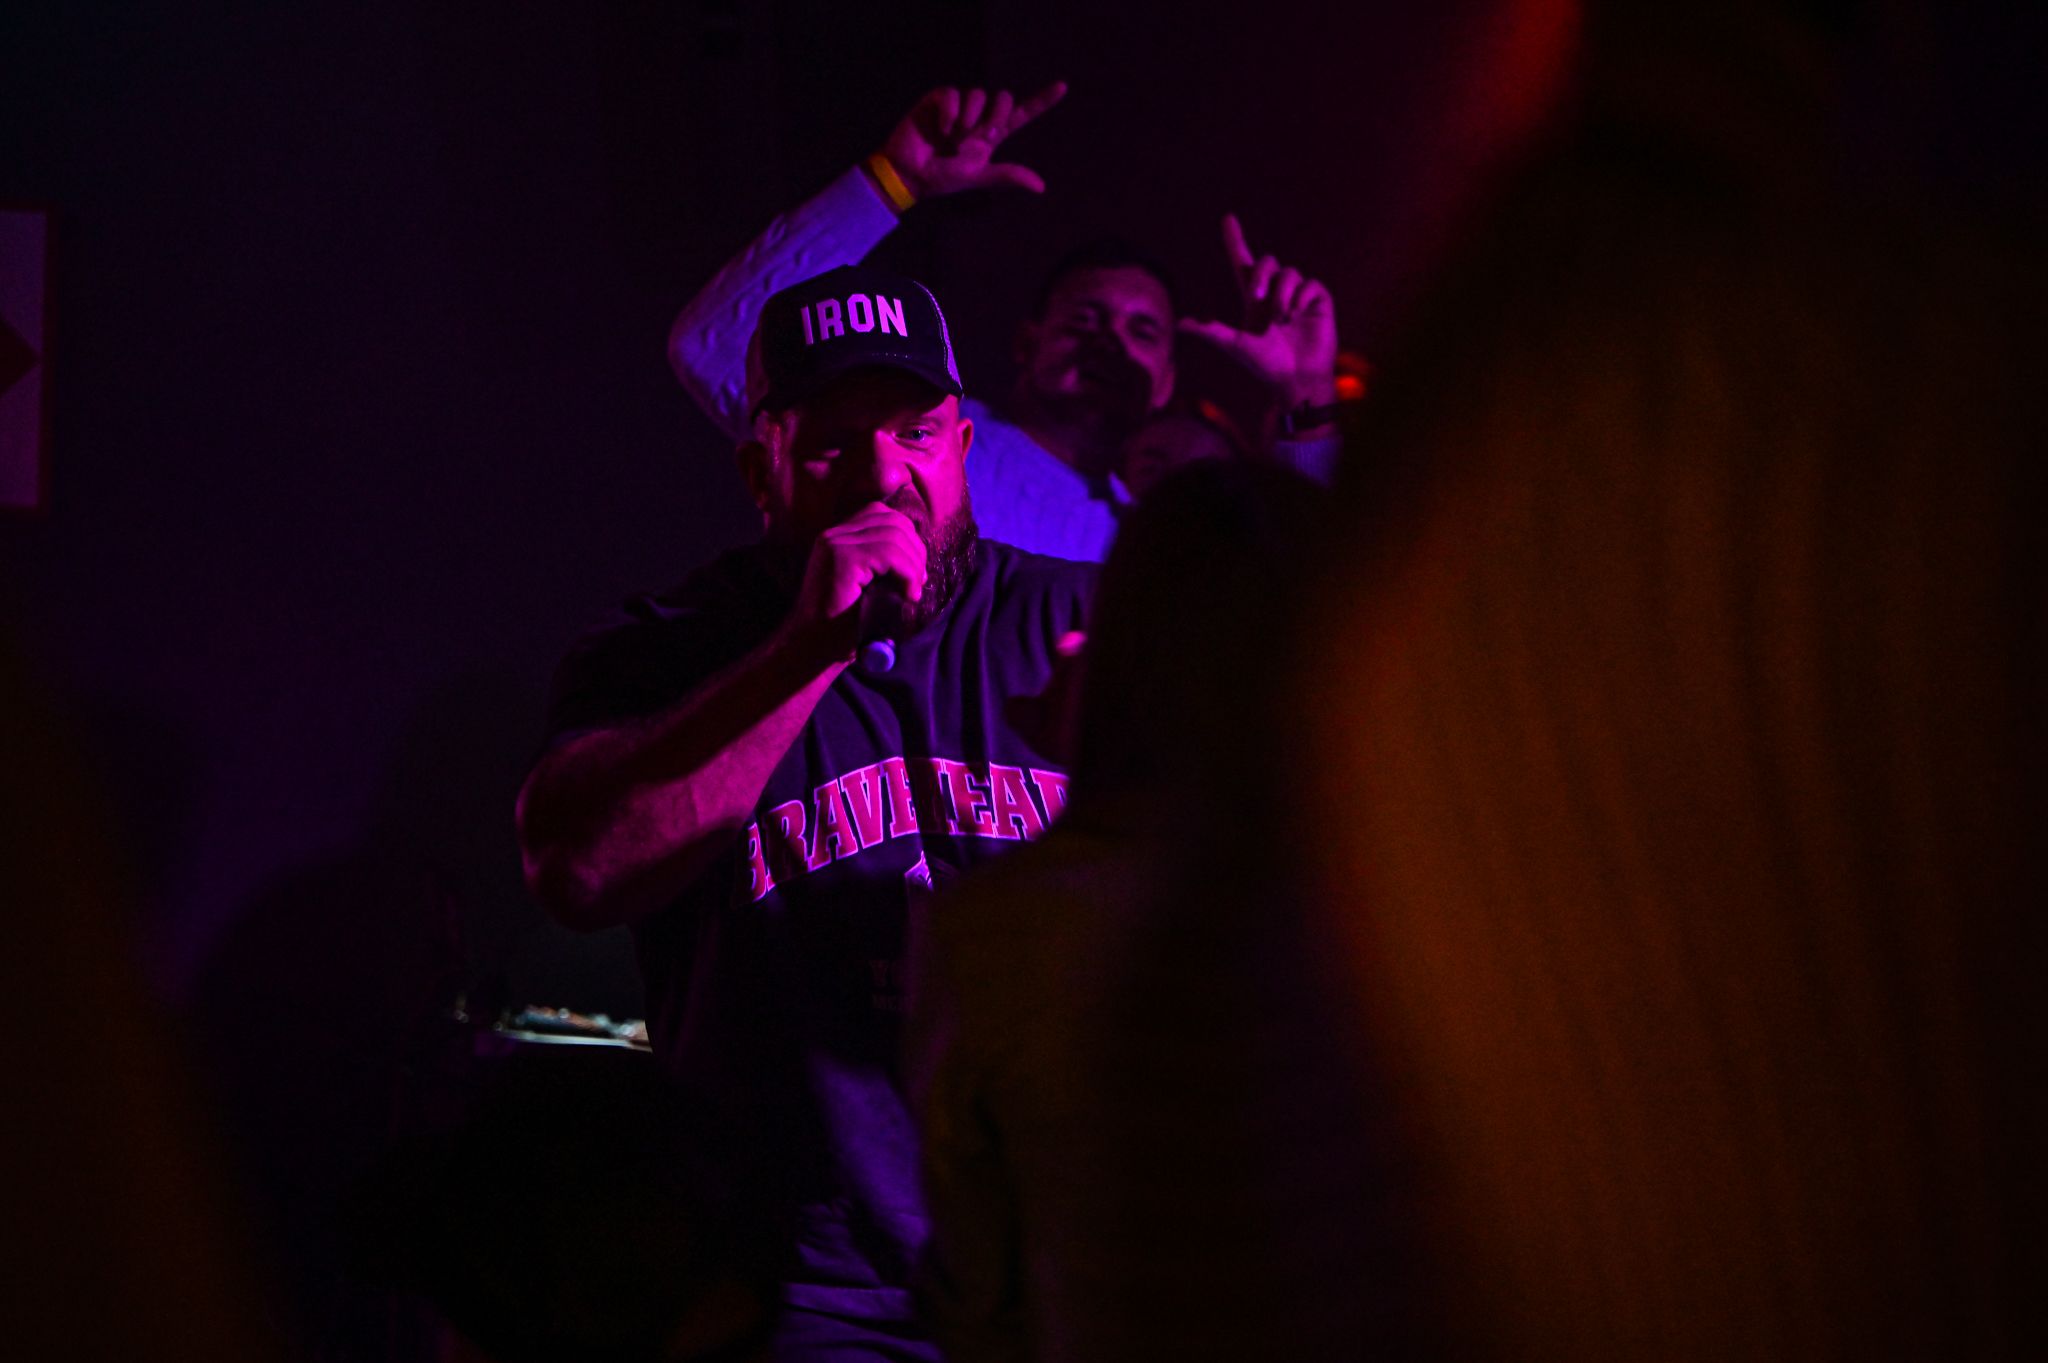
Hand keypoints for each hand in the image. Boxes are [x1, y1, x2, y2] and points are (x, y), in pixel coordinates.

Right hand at [788, 503, 927, 657]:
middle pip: (893, 521)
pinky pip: (889, 554)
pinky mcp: (842, 559)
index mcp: (838, 537)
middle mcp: (834, 534)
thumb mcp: (866, 587)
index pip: (883, 514)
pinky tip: (908, 595)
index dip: (908, 538)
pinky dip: (907, 573)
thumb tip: (918, 556)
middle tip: (919, 582)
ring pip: (895, 536)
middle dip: (916, 550)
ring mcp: (836, 544)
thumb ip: (881, 566)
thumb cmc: (838, 624)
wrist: (809, 646)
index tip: (915, 571)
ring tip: (912, 592)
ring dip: (914, 565)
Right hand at [878, 82, 1067, 200]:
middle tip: (983, 135)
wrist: (909, 175)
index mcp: (992, 136)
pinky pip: (952, 94)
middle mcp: (979, 118)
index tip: (1063, 87)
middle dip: (997, 113)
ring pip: (978, 94)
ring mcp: (959, 107)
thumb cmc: (943, 178)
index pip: (1022, 115)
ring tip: (953, 138)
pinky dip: (949, 112)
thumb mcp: (978, 177)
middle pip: (1003, 97)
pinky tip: (941, 129)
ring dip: (969, 117)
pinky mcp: (938, 99)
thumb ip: (1007, 176)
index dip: (1042, 101)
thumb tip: (1041, 187)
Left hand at [1179, 214, 1338, 413]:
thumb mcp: (1234, 346)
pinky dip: (1302, 298)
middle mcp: (1275, 292)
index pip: (1242, 262)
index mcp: (1253, 299)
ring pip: (1289, 273)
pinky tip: (1298, 316)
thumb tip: (1179, 324)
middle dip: (1261, 274)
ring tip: (1282, 320)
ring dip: (1282, 295)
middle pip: (1266, 261)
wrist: (1295, 379)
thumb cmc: (1264, 366)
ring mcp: (1298, 295)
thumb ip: (1210, 332)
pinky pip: (1311, 284)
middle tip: (1257, 296)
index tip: (1227, 218)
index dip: (1235, 240)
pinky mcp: (1319, 300)